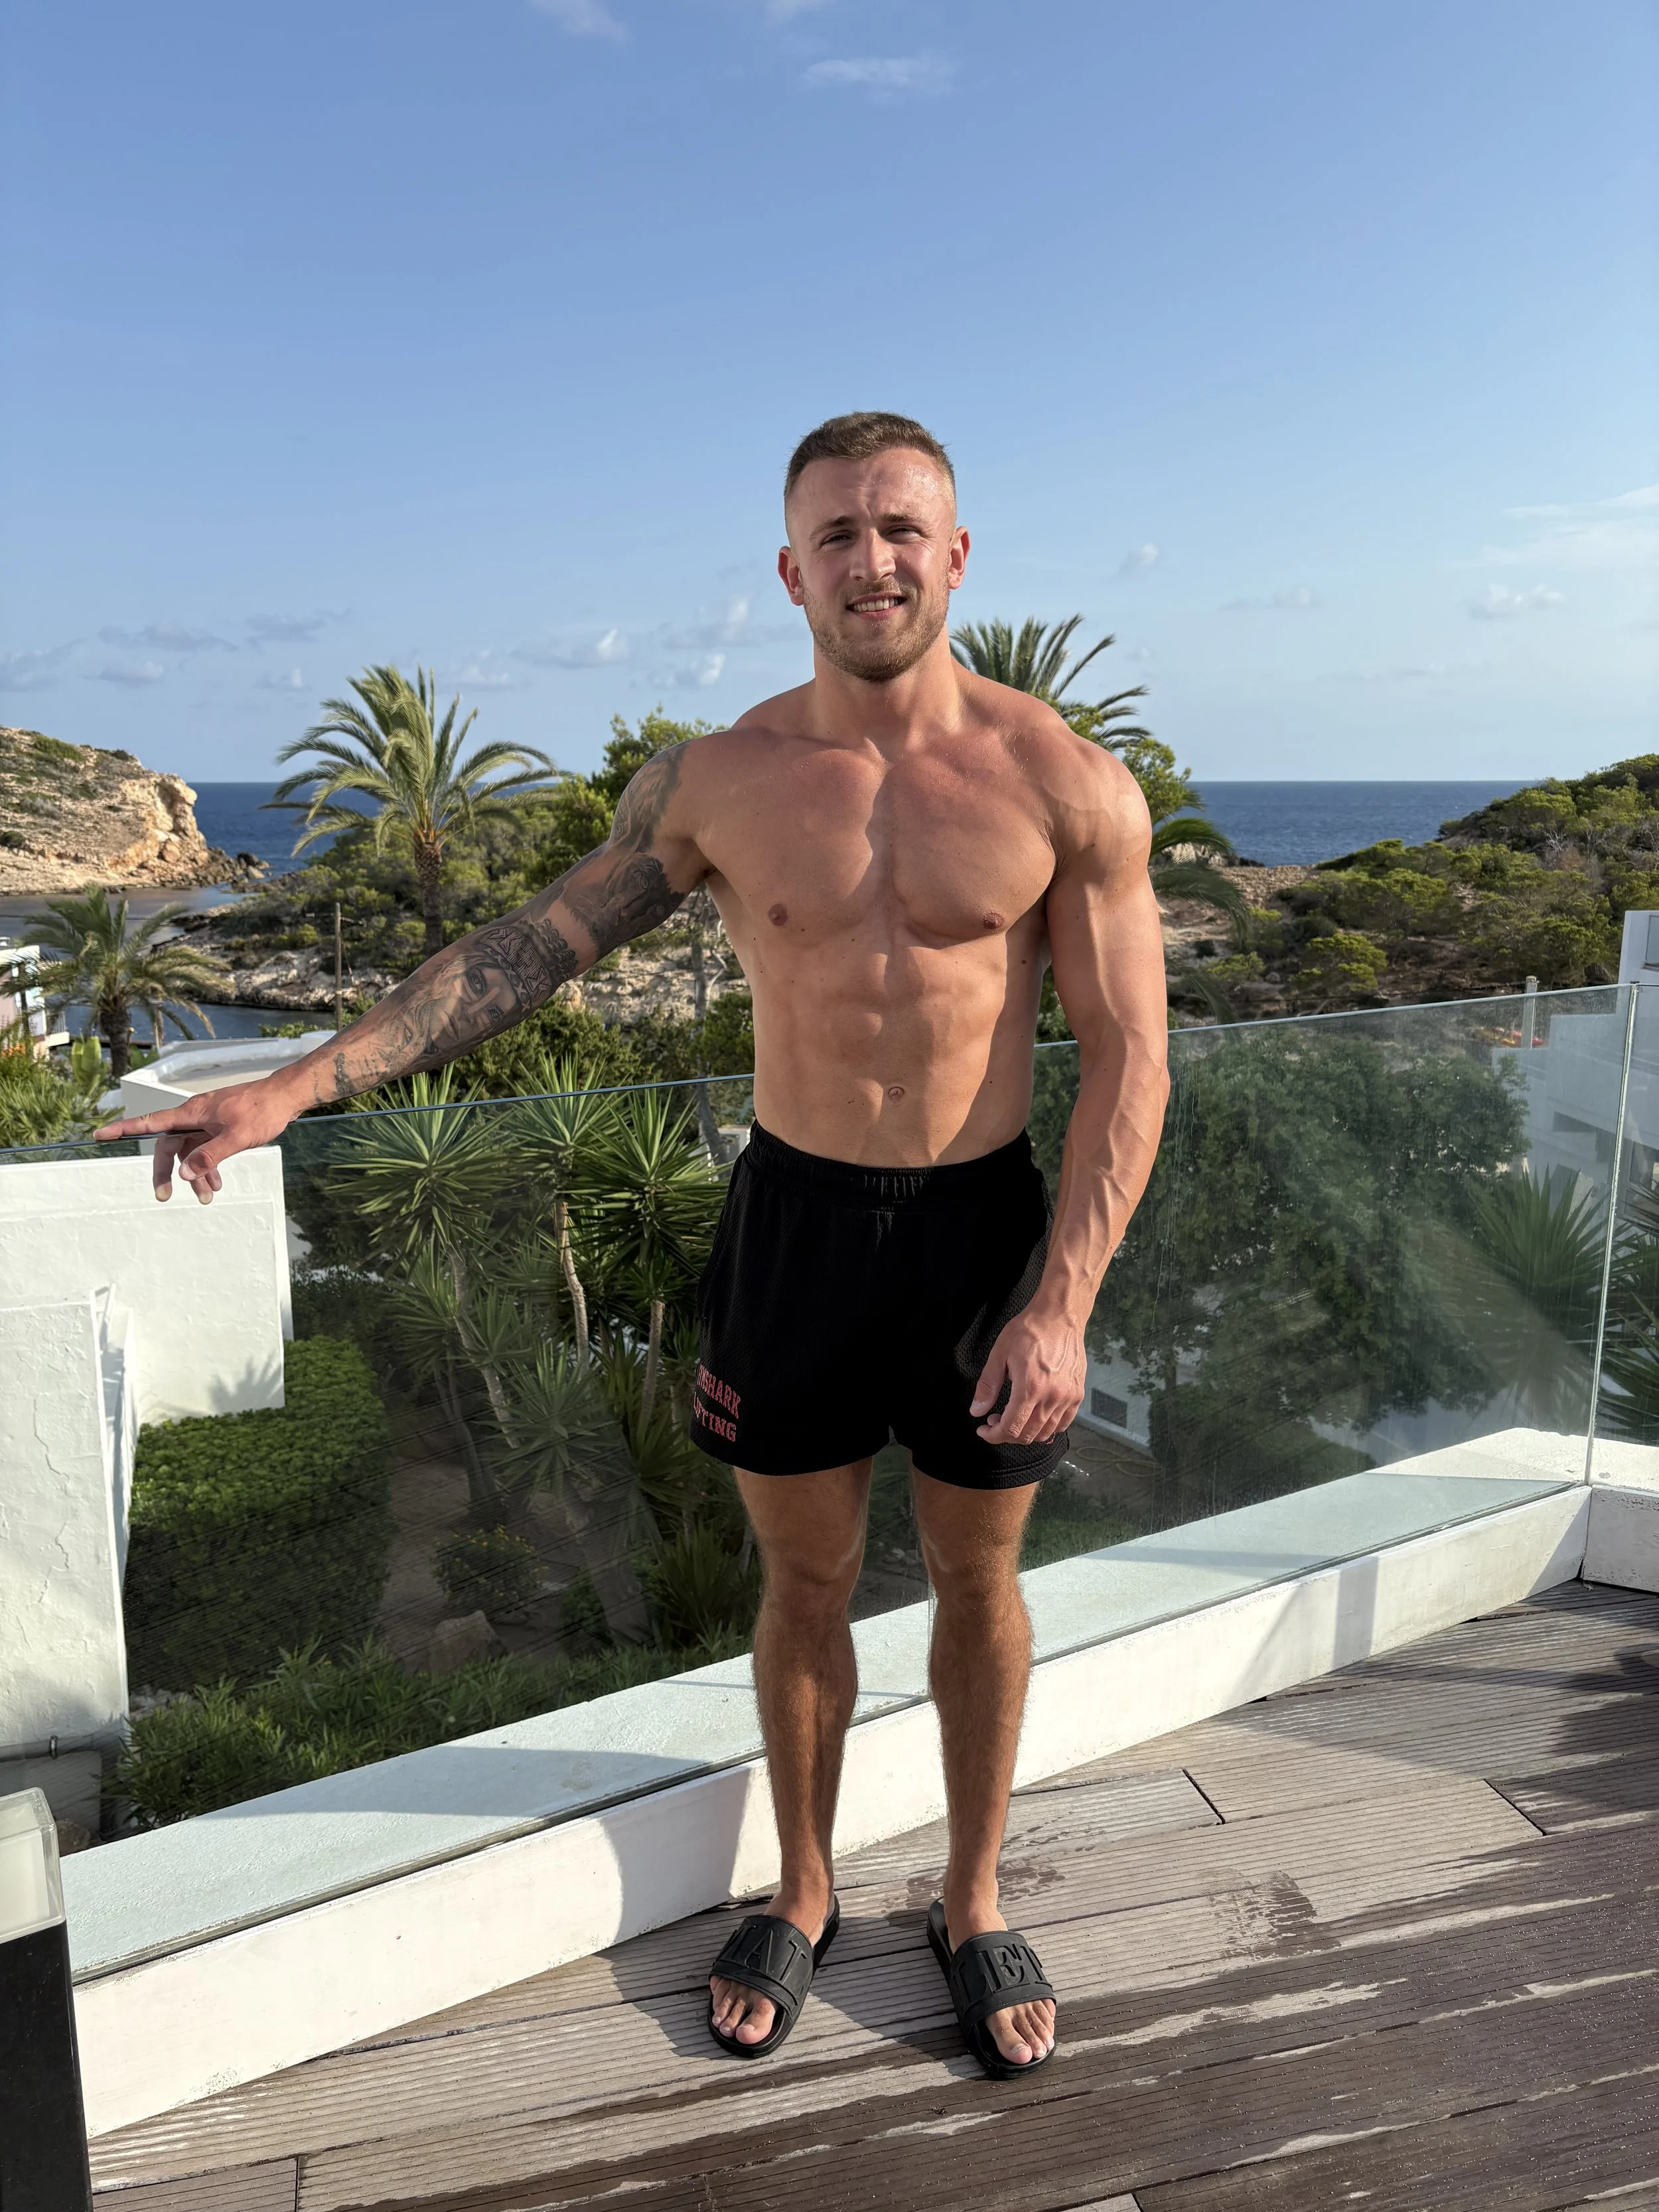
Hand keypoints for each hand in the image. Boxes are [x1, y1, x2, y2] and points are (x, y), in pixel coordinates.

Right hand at [95, 1077, 300, 1203]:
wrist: (285, 1097)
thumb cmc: (261, 1111)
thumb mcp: (236, 1137)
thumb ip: (209, 1156)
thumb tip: (184, 1174)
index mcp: (192, 1114)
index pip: (150, 1123)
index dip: (124, 1129)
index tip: (100, 1135)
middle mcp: (195, 1117)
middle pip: (169, 1145)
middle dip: (166, 1171)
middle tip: (164, 1196)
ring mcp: (207, 1123)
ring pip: (190, 1152)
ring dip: (194, 1175)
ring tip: (206, 1198)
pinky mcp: (220, 1128)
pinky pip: (205, 1150)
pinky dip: (209, 1168)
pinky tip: (217, 1186)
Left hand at [970, 1303, 1086, 1446]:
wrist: (1060, 1316)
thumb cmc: (1029, 1330)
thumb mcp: (1000, 1354)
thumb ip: (988, 1385)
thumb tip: (977, 1411)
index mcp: (1030, 1389)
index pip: (1011, 1428)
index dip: (994, 1436)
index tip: (984, 1430)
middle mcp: (1052, 1398)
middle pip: (1028, 1435)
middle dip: (1007, 1435)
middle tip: (995, 1421)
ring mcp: (1068, 1397)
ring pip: (1046, 1433)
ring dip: (1026, 1433)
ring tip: (1014, 1418)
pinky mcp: (1077, 1394)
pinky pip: (1064, 1423)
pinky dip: (1048, 1428)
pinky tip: (1035, 1417)